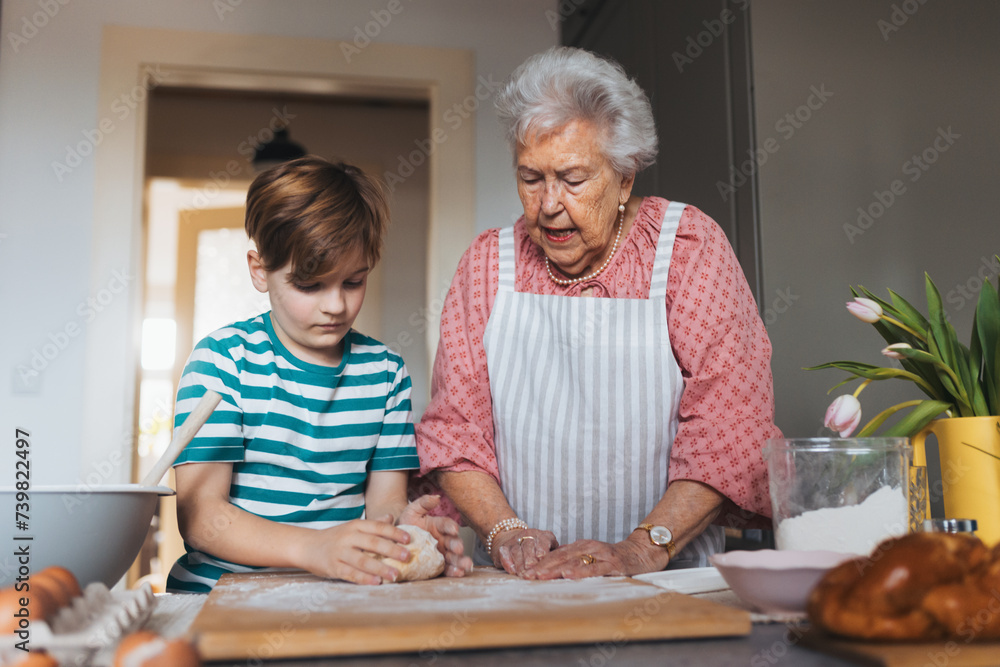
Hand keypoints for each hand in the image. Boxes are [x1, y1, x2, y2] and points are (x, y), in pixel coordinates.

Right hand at [296, 518, 414, 585]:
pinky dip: (364, 578)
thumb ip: (373, 524)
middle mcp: (348, 537)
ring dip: (380, 568)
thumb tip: (391, 517)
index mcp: (356, 525)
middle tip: (407, 556)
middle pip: (373, 543)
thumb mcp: (353, 527)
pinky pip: (351, 574)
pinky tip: (376, 582)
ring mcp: (340, 552)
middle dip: (391, 550)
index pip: (378, 527)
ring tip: (395, 575)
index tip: (409, 539)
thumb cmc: (335, 537)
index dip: (394, 533)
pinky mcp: (333, 567)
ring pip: (362, 560)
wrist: (306, 546)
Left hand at [398, 495, 473, 576]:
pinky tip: (458, 573)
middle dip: (457, 545)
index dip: (451, 527)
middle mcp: (443, 539)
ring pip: (454, 557)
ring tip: (465, 565)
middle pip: (453, 542)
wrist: (395, 542)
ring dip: (460, 561)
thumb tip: (436, 497)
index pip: (446, 525)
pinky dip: (454, 571)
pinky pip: (447, 569)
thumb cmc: (405, 525)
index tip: (454, 529)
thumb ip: (423, 503)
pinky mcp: (438, 566)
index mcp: (438, 526)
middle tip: (458, 549)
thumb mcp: (412, 512)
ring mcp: (442, 553)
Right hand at [492, 528, 558, 575]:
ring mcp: (515, 540)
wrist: (515, 539)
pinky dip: (507, 561)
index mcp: (544, 536)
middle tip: (531, 569)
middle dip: (530, 558)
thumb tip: (563, 567)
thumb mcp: (551, 550)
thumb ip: (555, 556)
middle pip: (529, 546)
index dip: (542, 549)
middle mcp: (529, 535)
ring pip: (517, 551)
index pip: (543, 540)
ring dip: (520, 563)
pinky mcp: (504, 547)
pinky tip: (512, 570)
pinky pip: (504, 553)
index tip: (542, 557)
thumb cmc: (539, 550)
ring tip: (523, 574)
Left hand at [524, 533, 669, 579]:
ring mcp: (599, 554)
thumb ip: (573, 558)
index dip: (538, 563)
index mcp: (580, 546)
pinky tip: (569, 575)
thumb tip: (550, 564)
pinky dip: (580, 571)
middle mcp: (587, 547)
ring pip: (573, 561)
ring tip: (539, 576)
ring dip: (555, 569)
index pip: (555, 554)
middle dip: (541, 567)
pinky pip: (594, 568)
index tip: (523, 572)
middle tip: (525, 576)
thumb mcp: (590, 556)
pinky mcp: (612, 563)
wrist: (641, 553)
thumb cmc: (613, 558)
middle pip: (560, 557)